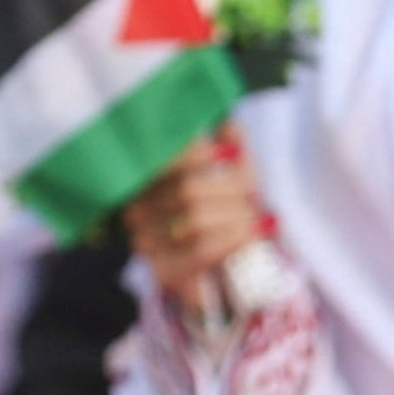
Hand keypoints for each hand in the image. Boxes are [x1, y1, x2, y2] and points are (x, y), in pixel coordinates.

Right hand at [121, 138, 265, 282]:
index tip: (230, 157)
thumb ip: (230, 142)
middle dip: (231, 192)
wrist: (235, 269)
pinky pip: (202, 250)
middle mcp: (138, 208)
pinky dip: (233, 240)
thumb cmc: (230, 210)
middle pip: (188, 190)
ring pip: (196, 220)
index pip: (165, 159)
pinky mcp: (164, 271)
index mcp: (148, 176)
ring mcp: (147, 241)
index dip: (198, 154)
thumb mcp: (234, 170)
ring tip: (255, 219)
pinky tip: (251, 235)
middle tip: (254, 195)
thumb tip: (227, 123)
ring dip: (237, 218)